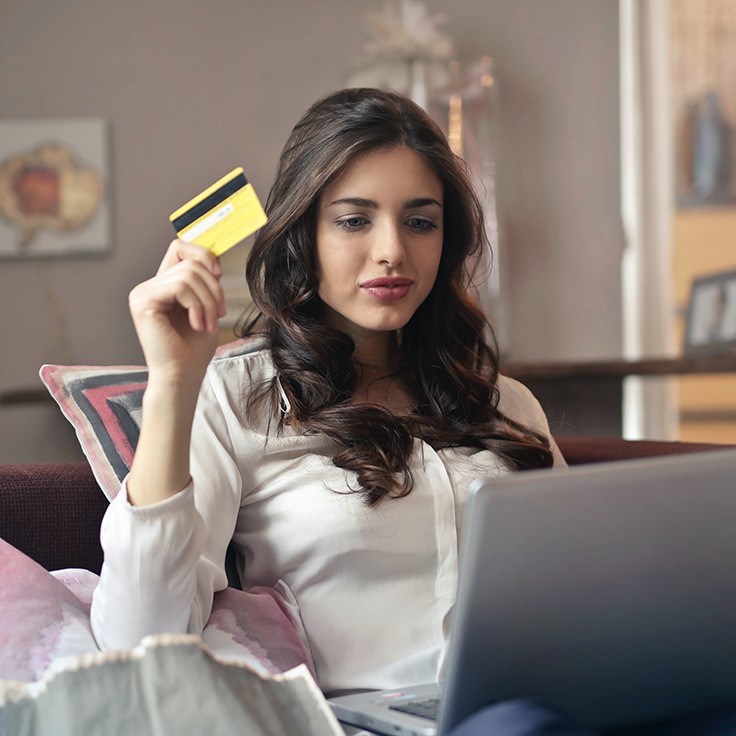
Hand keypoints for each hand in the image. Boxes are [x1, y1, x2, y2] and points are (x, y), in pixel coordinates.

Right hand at [128, 240, 226, 382]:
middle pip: (190, 263)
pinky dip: (197, 305)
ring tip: (208, 324)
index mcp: (163, 286)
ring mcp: (142, 293)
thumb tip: (215, 257)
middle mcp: (149, 286)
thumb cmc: (194, 349)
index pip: (180, 248)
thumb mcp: (206, 306)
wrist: (182, 376)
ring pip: (188, 274)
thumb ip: (206, 281)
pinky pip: (179, 286)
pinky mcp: (143, 302)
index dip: (203, 254)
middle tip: (219, 315)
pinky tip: (198, 325)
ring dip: (208, 301)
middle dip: (213, 288)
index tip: (219, 275)